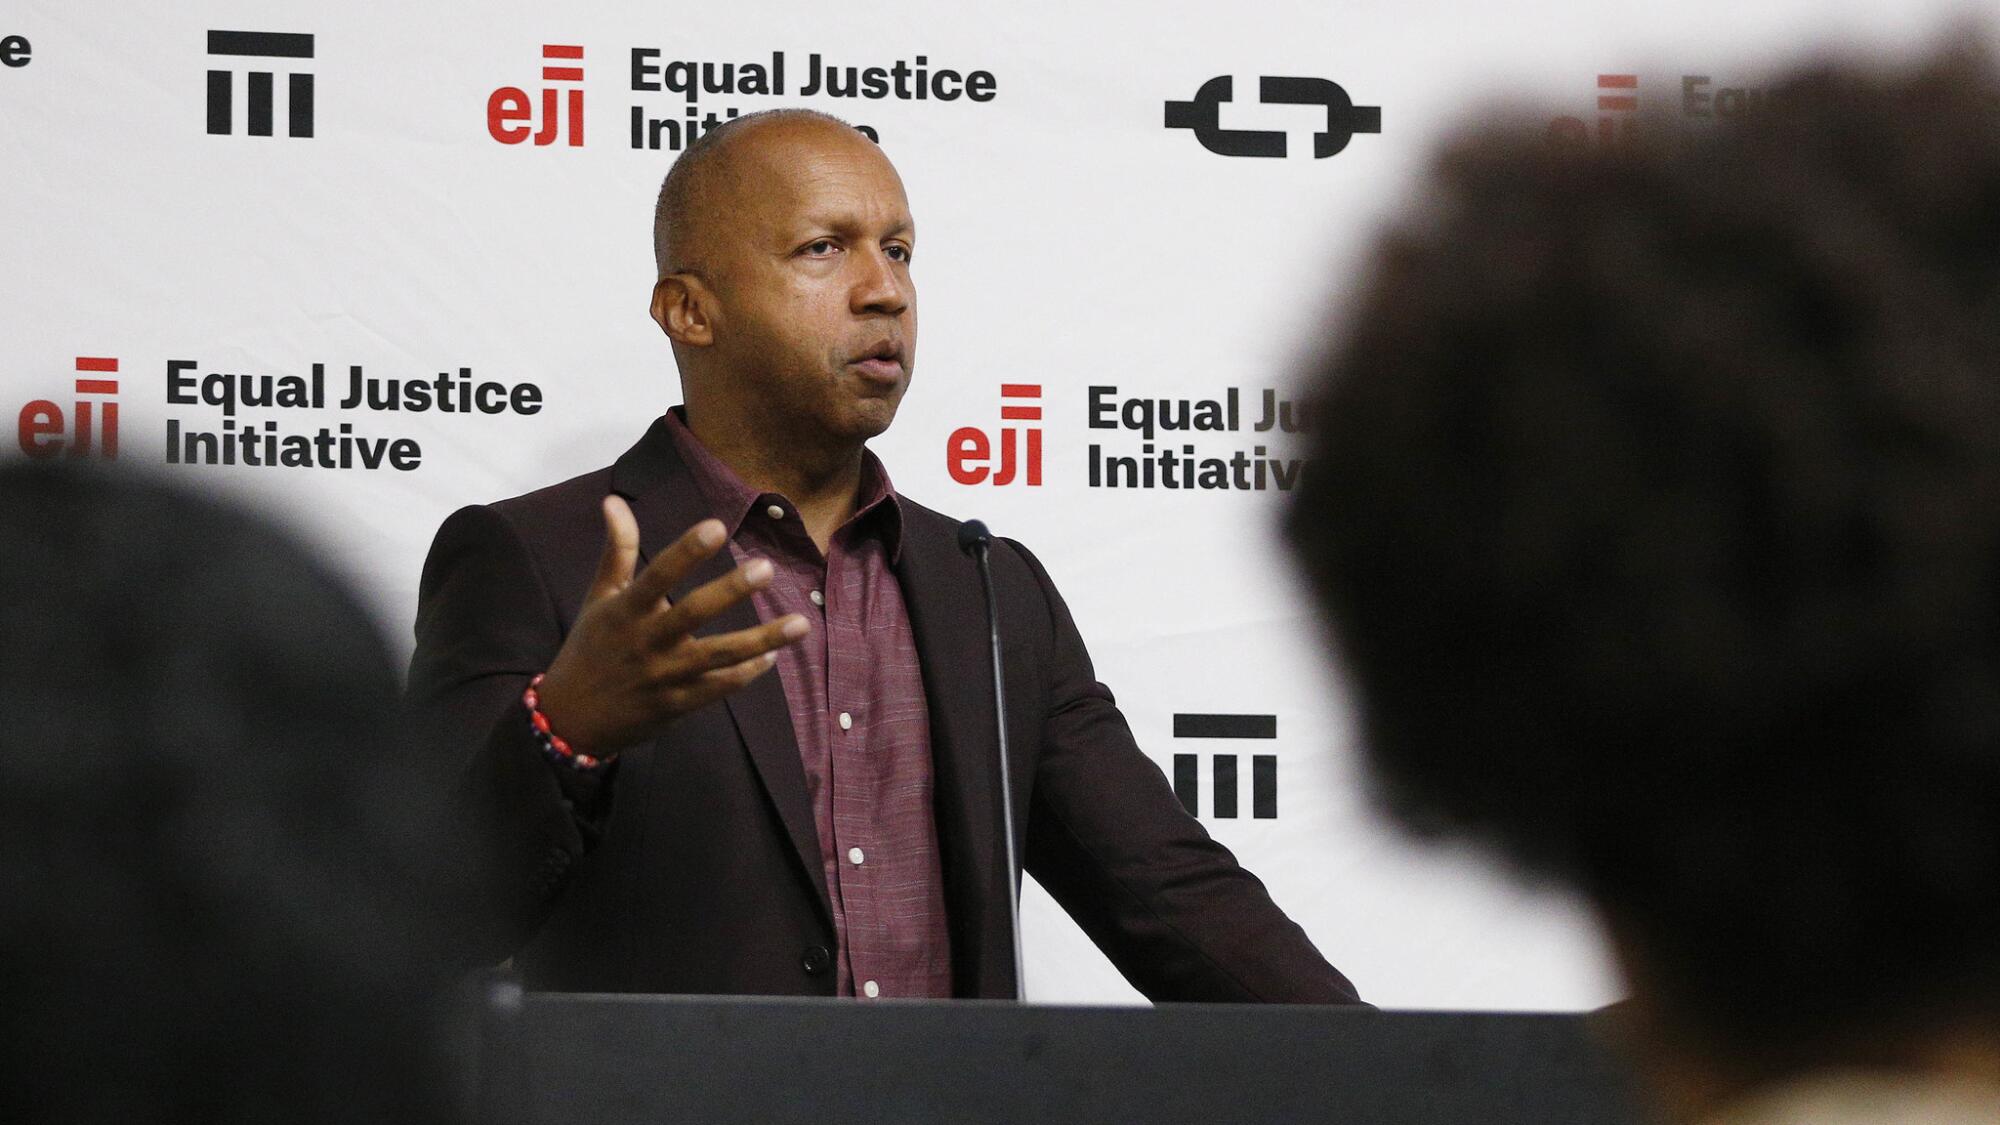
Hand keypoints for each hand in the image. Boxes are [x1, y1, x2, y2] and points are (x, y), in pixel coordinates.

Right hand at [533, 496, 808, 753]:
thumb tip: (614, 500)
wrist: (572, 718)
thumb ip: (617, 550)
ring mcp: (664, 676)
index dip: (685, 552)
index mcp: (626, 611)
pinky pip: (719, 688)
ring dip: (761, 640)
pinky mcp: (677, 704)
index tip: (715, 526)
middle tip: (766, 569)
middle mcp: (646, 641)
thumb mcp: (600, 598)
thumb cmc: (591, 648)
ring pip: (718, 656)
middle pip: (693, 613)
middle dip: (731, 592)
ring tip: (801, 623)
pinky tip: (774, 656)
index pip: (657, 574)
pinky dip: (747, 673)